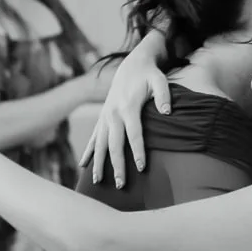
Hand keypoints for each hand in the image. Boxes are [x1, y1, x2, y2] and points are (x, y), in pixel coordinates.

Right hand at [78, 55, 170, 188]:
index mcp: (128, 107)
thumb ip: (164, 95)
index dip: (138, 151)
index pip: (134, 134)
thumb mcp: (160, 80)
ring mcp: (105, 117)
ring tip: (99, 181)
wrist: (131, 66)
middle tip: (121, 184)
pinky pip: (93, 138)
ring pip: (99, 144)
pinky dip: (88, 152)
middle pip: (114, 144)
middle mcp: (114, 114)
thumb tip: (167, 112)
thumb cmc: (149, 76)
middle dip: (117, 165)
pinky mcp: (102, 118)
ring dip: (99, 163)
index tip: (142, 167)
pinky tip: (84, 166)